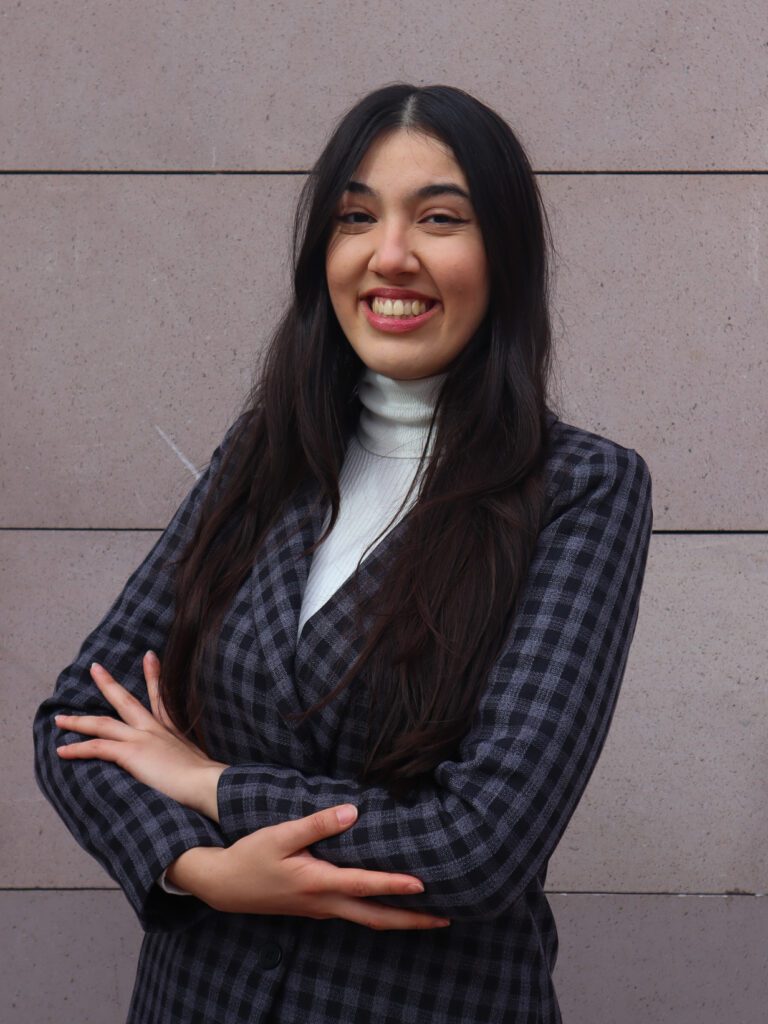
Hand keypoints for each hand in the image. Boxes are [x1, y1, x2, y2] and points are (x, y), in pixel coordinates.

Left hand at [55, 653, 226, 821]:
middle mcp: (154, 729)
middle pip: (126, 700)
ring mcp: (141, 738)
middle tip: (94, 668)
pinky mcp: (131, 753)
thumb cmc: (205, 780)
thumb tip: (191, 767)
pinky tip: (62, 750)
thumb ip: (188, 759)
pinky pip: (97, 747)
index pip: (160, 697)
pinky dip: (78, 748)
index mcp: (171, 729)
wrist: (205, 784)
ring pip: (102, 724)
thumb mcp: (199, 761)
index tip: (149, 656)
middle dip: (108, 683)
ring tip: (60, 719)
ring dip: (78, 721)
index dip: (154, 675)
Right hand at [168, 804, 451, 930]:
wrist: (223, 885)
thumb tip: (353, 811)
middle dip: (412, 920)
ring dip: (398, 919)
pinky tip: (388, 904)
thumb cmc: (251, 856)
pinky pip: (354, 914)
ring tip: (429, 914)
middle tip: (447, 917)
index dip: (393, 886)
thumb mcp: (280, 835)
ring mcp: (321, 909)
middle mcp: (324, 902)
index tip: (423, 885)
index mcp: (317, 883)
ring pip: (366, 919)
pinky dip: (377, 912)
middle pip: (375, 917)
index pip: (364, 886)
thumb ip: (317, 823)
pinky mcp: (316, 908)